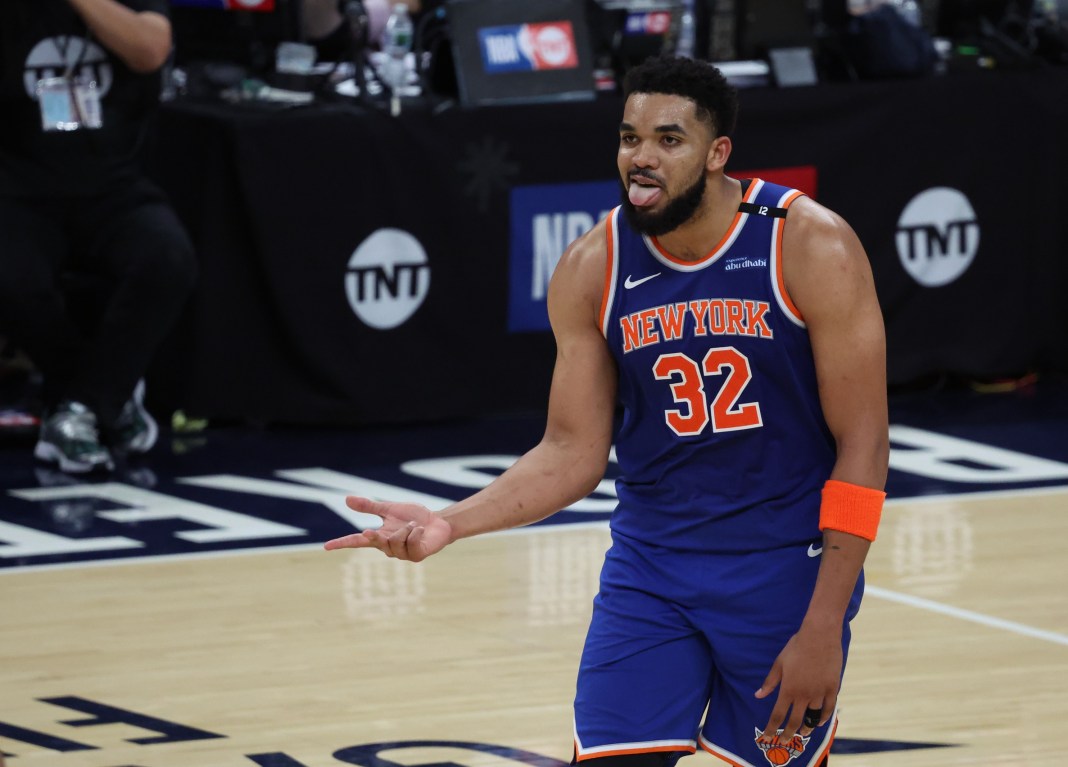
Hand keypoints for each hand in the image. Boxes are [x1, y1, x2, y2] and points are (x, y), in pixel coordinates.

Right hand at [323, 496, 452, 561]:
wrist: (437, 522)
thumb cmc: (413, 517)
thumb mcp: (389, 509)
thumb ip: (369, 507)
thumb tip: (346, 499)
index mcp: (380, 536)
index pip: (357, 540)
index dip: (342, 543)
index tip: (326, 546)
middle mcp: (388, 548)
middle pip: (375, 542)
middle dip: (375, 536)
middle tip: (373, 530)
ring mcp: (402, 554)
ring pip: (395, 541)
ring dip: (405, 529)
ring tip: (413, 525)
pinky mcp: (416, 556)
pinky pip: (411, 543)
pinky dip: (415, 532)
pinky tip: (420, 530)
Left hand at [754, 624, 841, 743]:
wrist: (819, 636)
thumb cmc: (796, 647)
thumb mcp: (779, 663)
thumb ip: (770, 682)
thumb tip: (758, 695)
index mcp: (788, 689)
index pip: (778, 715)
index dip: (771, 728)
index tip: (767, 737)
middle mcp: (804, 695)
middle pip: (795, 721)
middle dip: (788, 734)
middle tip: (785, 741)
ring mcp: (820, 693)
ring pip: (814, 717)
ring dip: (808, 726)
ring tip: (804, 731)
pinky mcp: (832, 688)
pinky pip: (829, 708)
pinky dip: (825, 717)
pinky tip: (820, 722)